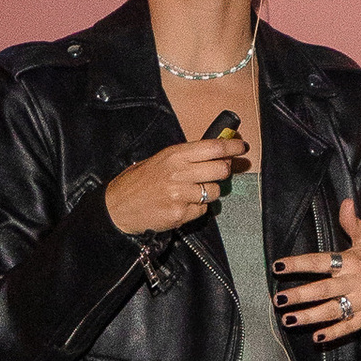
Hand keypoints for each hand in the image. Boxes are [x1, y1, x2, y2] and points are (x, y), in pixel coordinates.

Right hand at [105, 129, 251, 240]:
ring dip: (209, 192)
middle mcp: (179, 172)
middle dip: (223, 171)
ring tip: (192, 191)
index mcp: (174, 155)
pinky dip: (197, 208)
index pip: (214, 148)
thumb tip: (218, 152)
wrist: (117, 207)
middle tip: (218, 172)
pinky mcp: (180, 214)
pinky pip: (202, 210)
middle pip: (221, 170)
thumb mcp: (160, 160)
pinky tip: (181, 205)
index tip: (242, 147)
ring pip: (215, 192)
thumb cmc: (139, 182)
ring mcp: (180, 194)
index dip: (233, 147)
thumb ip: (187, 156)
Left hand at [276, 196, 360, 350]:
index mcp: (352, 261)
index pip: (320, 261)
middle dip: (299, 295)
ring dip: (309, 316)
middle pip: (323, 289)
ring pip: (332, 310)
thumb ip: (353, 223)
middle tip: (278, 300)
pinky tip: (317, 338)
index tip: (277, 266)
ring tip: (288, 320)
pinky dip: (333, 333)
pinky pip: (349, 326)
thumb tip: (346, 201)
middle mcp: (356, 281)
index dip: (298, 263)